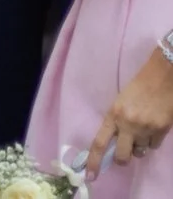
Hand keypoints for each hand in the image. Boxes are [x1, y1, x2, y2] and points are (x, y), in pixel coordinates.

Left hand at [91, 49, 172, 171]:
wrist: (162, 78)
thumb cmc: (138, 88)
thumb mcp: (120, 103)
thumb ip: (116, 122)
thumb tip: (115, 143)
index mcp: (112, 115)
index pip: (99, 143)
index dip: (93, 161)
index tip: (90, 176)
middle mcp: (127, 124)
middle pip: (121, 156)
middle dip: (122, 159)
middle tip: (125, 152)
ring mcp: (145, 129)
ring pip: (140, 152)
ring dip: (139, 146)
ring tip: (142, 129)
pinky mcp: (161, 130)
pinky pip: (154, 146)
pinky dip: (152, 141)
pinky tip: (153, 127)